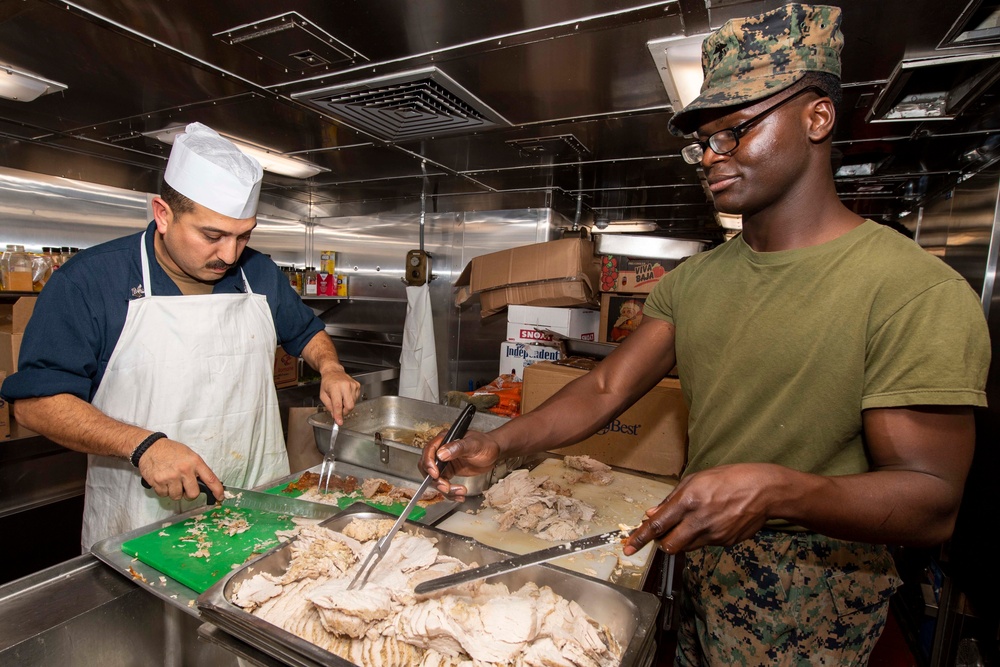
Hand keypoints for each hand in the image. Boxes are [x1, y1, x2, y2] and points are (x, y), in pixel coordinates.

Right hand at [137, 438, 223, 501]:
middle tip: (185, 488)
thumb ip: (197, 469)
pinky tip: (163, 481)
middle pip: (193, 494)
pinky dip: (164, 491)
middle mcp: (184, 470)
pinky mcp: (158, 482)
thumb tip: (205, 484)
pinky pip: (164, 495)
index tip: (220, 497)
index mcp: (195, 462)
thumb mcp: (189, 455)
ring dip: (175, 492)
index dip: (217, 490)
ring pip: (177, 497)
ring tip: (171, 481)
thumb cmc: (171, 451)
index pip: (210, 478)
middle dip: (189, 494)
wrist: (150, 447)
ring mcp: (170, 477)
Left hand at [319, 368, 361, 423]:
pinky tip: (345, 395)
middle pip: (349, 405)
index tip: (339, 422)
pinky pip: (356, 398)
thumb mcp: (323, 395)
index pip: (338, 404)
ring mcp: (353, 385)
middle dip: (344, 412)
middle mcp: (345, 386)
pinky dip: (350, 400)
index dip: (339, 415)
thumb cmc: (327, 383)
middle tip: (339, 411)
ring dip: (347, 405)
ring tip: (341, 398)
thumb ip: (329, 406)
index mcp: (335, 387)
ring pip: (353, 403)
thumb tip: (335, 416)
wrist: (334, 372)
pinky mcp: (357, 385)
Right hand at [419, 430, 502, 500]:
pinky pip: (444, 484)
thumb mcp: (473, 445)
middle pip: (427, 467)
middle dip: (435, 480)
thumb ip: (457, 448)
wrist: (493, 453)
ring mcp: (445, 463)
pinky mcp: (449, 472)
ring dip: (445, 489)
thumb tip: (441, 454)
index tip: (435, 474)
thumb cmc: (485, 444)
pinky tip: (460, 496)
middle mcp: (441, 451)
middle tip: (446, 487)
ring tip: (460, 492)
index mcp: (444, 440)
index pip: (429, 451)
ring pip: (435, 479)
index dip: (429, 463)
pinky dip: (450, 493)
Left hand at [623, 463, 784, 555]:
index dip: (640, 538)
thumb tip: (652, 514)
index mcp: (688, 501)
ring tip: (693, 521)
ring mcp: (713, 534)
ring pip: (687, 547)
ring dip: (682, 539)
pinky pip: (705, 544)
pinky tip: (713, 521)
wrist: (764, 490)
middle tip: (664, 534)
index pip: (657, 525)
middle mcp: (698, 521)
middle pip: (670, 546)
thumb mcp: (695, 480)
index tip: (628, 549)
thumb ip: (671, 499)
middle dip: (662, 543)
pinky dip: (701, 537)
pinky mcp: (725, 542)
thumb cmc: (728, 478)